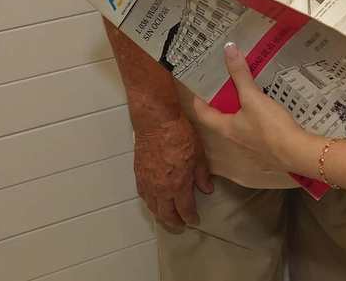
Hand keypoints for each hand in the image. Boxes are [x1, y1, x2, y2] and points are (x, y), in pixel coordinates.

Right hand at [132, 112, 213, 227]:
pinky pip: (143, 196)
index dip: (191, 218)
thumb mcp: (199, 155)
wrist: (156, 122)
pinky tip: (155, 202)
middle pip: (167, 214)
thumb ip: (202, 176)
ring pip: (153, 208)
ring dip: (162, 215)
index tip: (195, 221)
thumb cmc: (180, 135)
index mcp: (178, 186)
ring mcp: (147, 183)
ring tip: (170, 217)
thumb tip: (207, 189)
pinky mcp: (138, 175)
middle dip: (176, 222)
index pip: (185, 210)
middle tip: (183, 224)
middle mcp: (161, 189)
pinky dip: (150, 203)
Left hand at [191, 43, 315, 177]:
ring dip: (243, 114)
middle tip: (230, 85)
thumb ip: (241, 74)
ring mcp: (251, 151)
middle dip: (225, 103)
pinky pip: (258, 138)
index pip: (203, 113)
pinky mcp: (266, 156)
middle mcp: (234, 141)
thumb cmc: (269, 126)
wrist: (296, 154)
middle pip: (223, 120)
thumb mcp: (253, 97)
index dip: (199, 100)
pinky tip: (271, 118)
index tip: (201, 87)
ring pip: (241, 129)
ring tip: (252, 98)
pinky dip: (259, 126)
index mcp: (226, 128)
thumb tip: (228, 48)